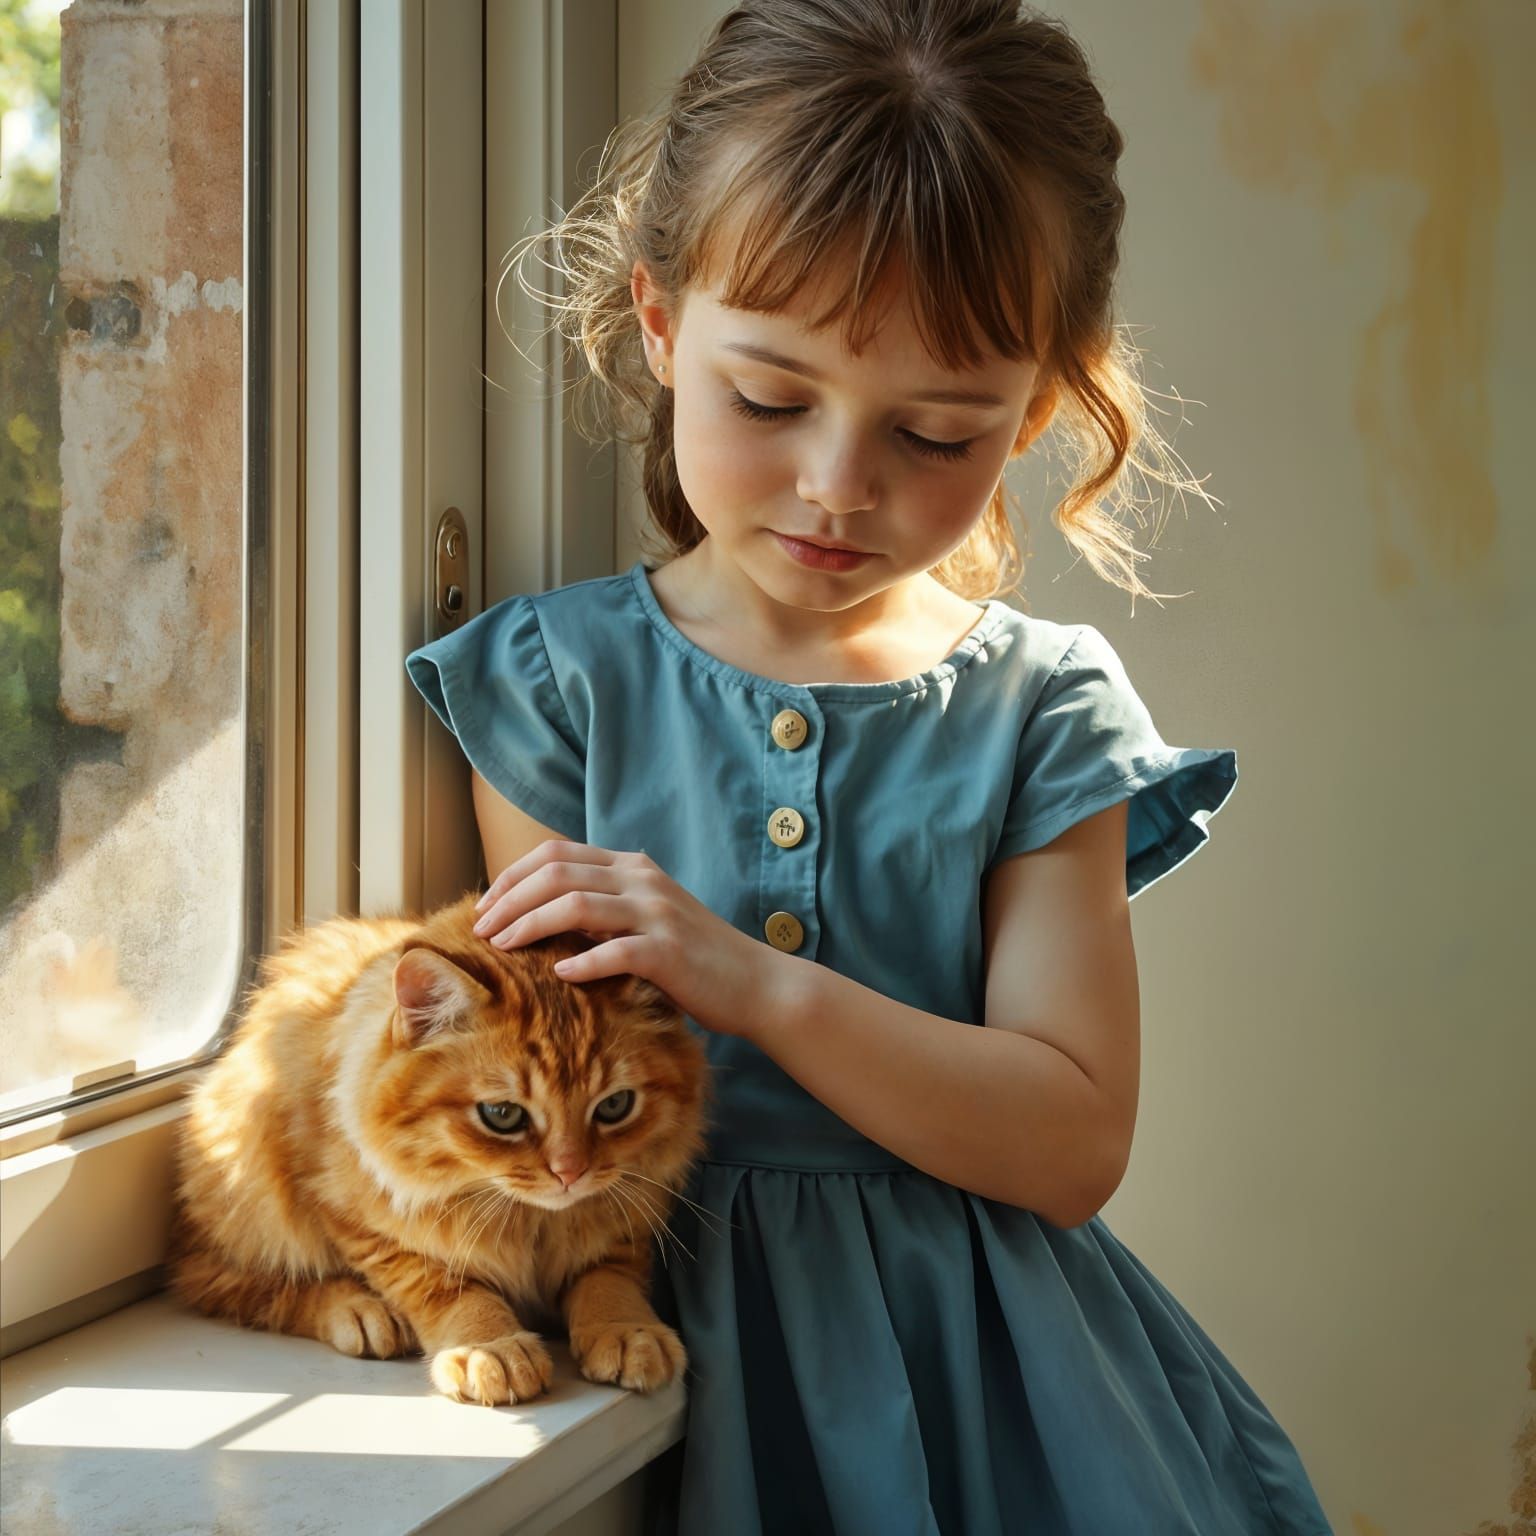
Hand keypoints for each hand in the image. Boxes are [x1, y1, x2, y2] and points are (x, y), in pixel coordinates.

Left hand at [472, 840, 772, 1036]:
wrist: (754, 982)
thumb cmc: (693, 957)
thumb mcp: (645, 917)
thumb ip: (603, 908)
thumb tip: (539, 917)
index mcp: (632, 866)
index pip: (556, 854)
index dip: (512, 876)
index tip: (485, 906)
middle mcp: (641, 879)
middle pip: (556, 874)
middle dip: (509, 900)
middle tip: (481, 930)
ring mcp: (656, 913)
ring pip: (575, 905)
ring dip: (529, 926)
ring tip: (501, 948)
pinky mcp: (668, 951)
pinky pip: (612, 951)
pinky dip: (579, 962)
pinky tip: (558, 976)